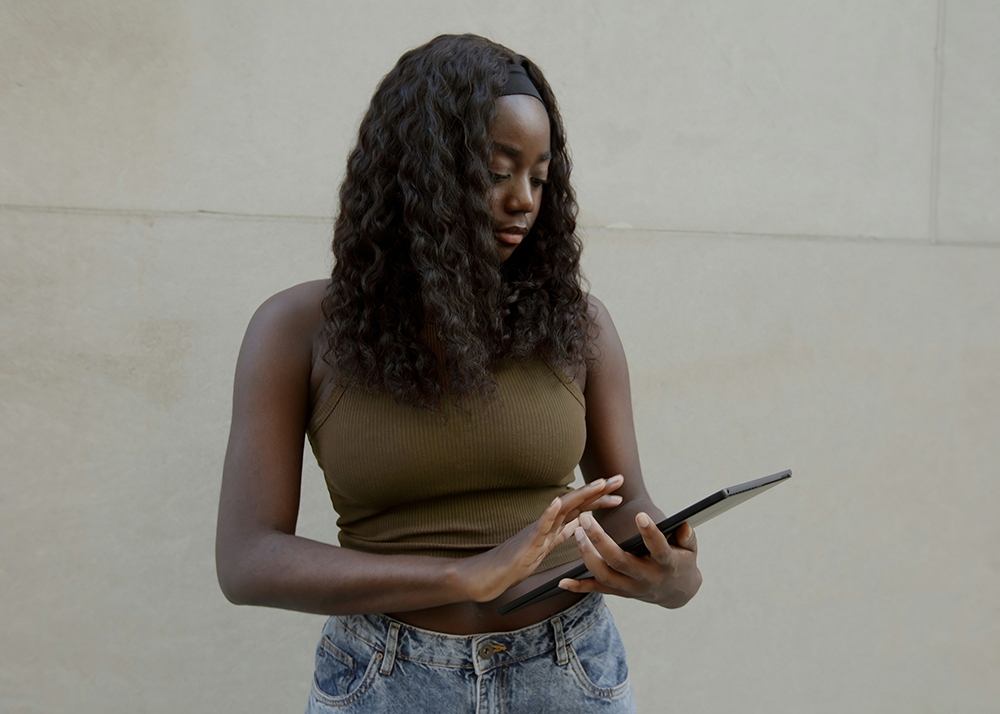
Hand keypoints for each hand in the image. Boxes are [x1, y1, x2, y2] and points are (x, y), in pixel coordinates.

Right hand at [457, 476, 624, 602]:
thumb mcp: (546, 546)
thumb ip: (561, 534)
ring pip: (563, 508)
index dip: (600, 499)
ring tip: (598, 485)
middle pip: (578, 502)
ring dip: (582, 495)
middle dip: (599, 490)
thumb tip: (577, 525)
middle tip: (619, 478)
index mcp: (555, 525)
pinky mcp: (528, 540)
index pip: (582, 508)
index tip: (618, 492)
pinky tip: (558, 501)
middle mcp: (549, 522)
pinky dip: (550, 512)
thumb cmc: (517, 561)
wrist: (492, 573)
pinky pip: (540, 525)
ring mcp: (539, 529)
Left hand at [558, 513, 701, 608]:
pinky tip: (562, 581)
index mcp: (667, 564)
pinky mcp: (620, 592)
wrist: (677, 593)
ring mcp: (631, 588)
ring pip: (605, 575)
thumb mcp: (690, 549)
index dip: (650, 533)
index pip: (658, 549)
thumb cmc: (682, 561)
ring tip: (576, 532)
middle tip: (585, 519)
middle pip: (620, 561)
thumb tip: (683, 526)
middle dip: (600, 541)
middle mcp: (646, 578)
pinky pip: (597, 590)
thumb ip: (687, 537)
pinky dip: (579, 587)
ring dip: (587, 556)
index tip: (639, 515)